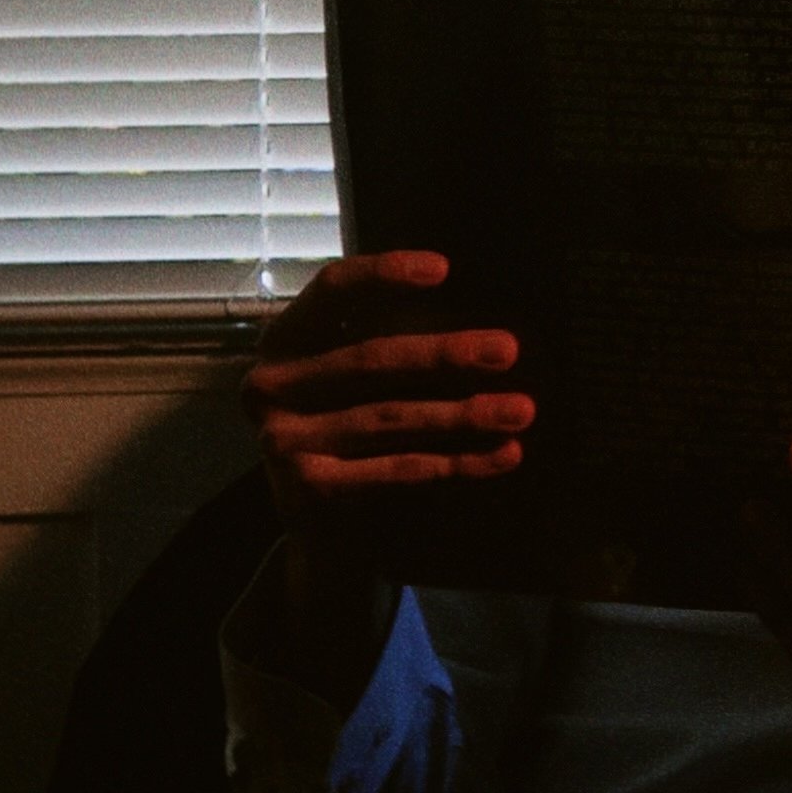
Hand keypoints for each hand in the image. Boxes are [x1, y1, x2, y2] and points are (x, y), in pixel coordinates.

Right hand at [240, 252, 533, 703]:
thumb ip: (386, 341)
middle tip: (507, 350)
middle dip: (445, 354)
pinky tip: (503, 454)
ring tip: (521, 409)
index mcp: (282, 341)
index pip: (329, 291)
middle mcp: (270, 386)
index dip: (381, 274)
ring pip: (391, 417)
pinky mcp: (311, 489)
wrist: (318, 524)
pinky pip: (399, 469)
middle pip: (369, 358)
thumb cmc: (347, 424)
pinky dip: (458, 462)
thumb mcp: (348, 377)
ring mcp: (284, 440)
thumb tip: (476, 324)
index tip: (443, 268)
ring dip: (464, 413)